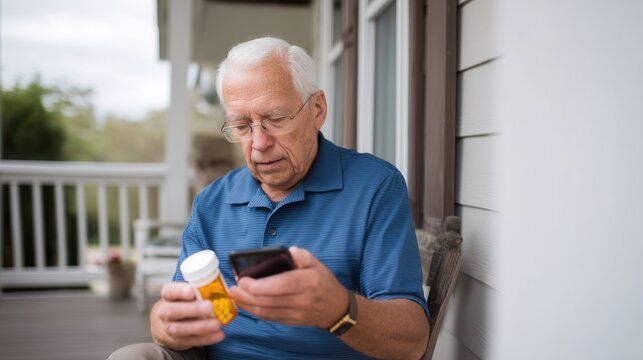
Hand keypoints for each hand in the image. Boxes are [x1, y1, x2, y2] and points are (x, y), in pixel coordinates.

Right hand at [151, 282, 224, 349]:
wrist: (170, 322)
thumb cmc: (185, 302)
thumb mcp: (189, 293)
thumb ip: (203, 290)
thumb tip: (226, 291)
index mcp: (168, 295)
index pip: (170, 291)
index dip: (180, 291)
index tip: (192, 291)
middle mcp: (165, 311)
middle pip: (174, 311)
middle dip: (193, 309)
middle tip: (209, 307)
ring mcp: (170, 327)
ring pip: (181, 328)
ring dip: (201, 326)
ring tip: (217, 324)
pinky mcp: (178, 340)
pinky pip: (191, 340)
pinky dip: (206, 338)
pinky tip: (219, 334)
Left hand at [227, 246, 348, 328]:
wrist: (335, 307)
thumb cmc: (323, 282)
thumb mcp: (317, 264)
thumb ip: (303, 256)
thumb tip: (291, 251)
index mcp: (307, 282)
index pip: (278, 285)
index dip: (257, 285)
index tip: (243, 279)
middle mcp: (301, 299)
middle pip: (267, 300)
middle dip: (246, 295)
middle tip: (233, 288)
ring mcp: (296, 313)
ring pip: (266, 311)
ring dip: (247, 304)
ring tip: (235, 295)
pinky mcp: (291, 322)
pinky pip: (269, 318)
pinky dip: (255, 311)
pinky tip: (246, 304)